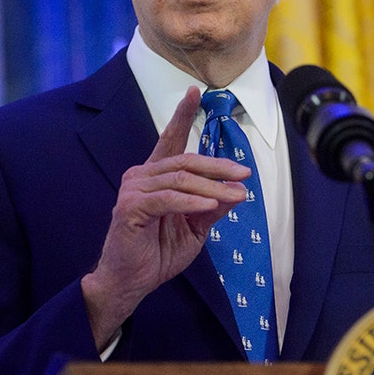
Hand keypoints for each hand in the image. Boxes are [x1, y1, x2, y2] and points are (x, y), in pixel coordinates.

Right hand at [81, 86, 248, 350]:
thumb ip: (212, 208)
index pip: (170, 140)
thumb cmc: (157, 253)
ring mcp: (133, 190)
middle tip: (243, 174)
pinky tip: (208, 206)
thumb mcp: (195, 229)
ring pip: (180, 180)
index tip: (195, 91)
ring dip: (212, 189)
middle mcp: (141, 176)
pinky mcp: (130, 208)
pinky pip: (167, 199)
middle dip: (217, 167)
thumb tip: (237, 192)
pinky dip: (191, 202)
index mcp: (155, 176)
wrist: (130, 283)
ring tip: (237, 196)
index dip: (182, 115)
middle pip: (185, 161)